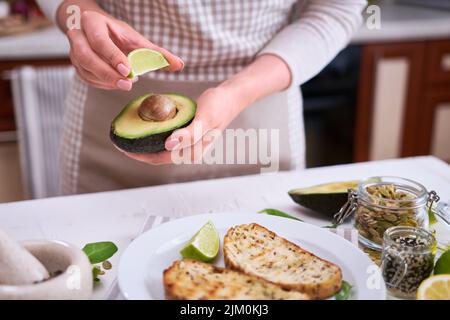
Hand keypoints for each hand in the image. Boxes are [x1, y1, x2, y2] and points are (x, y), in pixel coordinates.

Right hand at [66, 10, 183, 90]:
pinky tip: (116, 83)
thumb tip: (179, 65)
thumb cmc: (119, 35)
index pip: (100, 41)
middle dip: (108, 73)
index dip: (113, 57)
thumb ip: (157, 53)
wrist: (98, 32)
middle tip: (127, 85)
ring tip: (125, 83)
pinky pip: (87, 78)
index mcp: (92, 22)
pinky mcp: (76, 66)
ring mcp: (74, 52)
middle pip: (87, 57)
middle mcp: (78, 35)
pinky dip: (103, 84)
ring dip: (107, 80)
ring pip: (86, 70)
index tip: (128, 70)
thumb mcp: (138, 40)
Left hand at [123, 86, 246, 164]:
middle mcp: (189, 152)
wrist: (230, 97)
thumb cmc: (219, 106)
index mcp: (193, 152)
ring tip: (128, 134)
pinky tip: (144, 126)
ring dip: (144, 143)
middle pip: (157, 156)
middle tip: (119, 139)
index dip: (139, 155)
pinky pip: (165, 139)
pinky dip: (153, 135)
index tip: (122, 146)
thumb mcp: (204, 118)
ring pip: (160, 149)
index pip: (159, 158)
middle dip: (138, 150)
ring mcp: (188, 145)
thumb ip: (188, 134)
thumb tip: (168, 145)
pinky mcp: (187, 136)